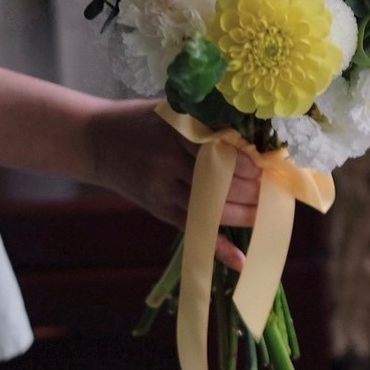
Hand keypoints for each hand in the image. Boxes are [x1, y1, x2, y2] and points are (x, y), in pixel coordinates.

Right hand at [87, 100, 259, 268]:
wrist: (95, 141)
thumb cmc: (139, 120)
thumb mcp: (169, 110)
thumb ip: (204, 119)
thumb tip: (251, 130)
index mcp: (175, 131)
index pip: (218, 149)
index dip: (246, 160)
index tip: (268, 165)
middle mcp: (169, 162)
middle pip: (219, 182)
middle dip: (252, 189)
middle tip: (274, 190)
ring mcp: (163, 189)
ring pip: (211, 208)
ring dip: (244, 214)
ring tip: (266, 213)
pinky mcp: (160, 209)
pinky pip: (194, 228)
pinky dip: (218, 247)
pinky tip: (240, 259)